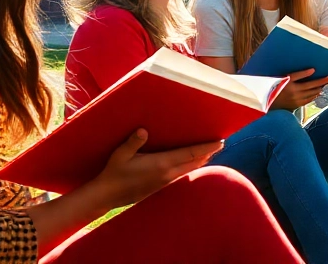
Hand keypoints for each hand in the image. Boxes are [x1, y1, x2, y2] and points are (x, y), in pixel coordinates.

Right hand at [89, 129, 220, 207]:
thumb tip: (143, 131)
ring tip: (209, 152)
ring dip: (200, 160)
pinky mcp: (161, 186)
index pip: (191, 154)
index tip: (220, 141)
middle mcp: (167, 173)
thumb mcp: (121, 154)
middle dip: (208, 153)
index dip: (207, 147)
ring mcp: (165, 182)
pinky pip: (181, 175)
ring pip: (189, 169)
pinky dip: (190, 167)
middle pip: (195, 162)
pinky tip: (190, 164)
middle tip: (219, 143)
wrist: (107, 196)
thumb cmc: (114, 173)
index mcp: (162, 164)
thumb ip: (133, 142)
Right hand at [273, 68, 327, 109]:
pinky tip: (315, 94)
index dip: (320, 81)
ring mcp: (296, 102)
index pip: (311, 84)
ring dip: (318, 91)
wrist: (268, 99)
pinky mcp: (295, 106)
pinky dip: (312, 97)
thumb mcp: (286, 78)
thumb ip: (299, 74)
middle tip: (327, 81)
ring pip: (311, 97)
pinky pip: (307, 101)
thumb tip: (313, 70)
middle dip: (321, 85)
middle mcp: (297, 95)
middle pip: (312, 90)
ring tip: (322, 87)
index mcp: (294, 87)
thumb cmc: (277, 85)